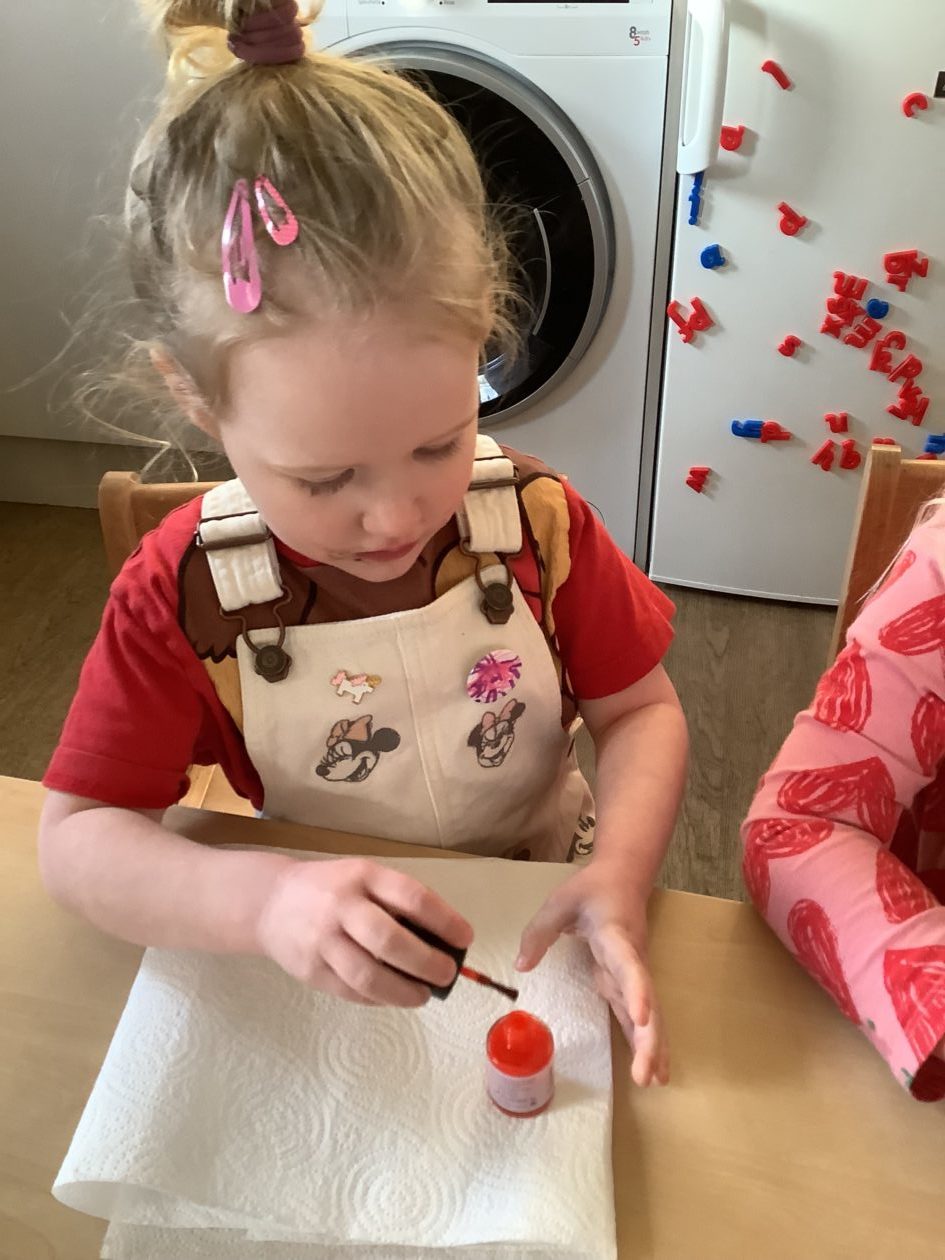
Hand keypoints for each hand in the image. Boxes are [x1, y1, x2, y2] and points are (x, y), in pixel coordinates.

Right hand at [256, 857, 472, 1006]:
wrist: (271, 902)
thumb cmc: (332, 889)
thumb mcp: (364, 877)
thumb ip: (396, 901)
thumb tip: (443, 939)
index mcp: (363, 876)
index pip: (412, 897)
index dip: (444, 920)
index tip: (465, 938)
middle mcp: (341, 906)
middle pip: (389, 940)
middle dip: (427, 962)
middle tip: (447, 974)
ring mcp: (322, 941)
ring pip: (368, 976)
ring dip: (404, 991)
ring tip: (424, 995)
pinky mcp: (310, 971)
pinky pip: (351, 992)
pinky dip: (379, 999)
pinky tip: (393, 996)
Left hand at [515, 863, 668, 1086]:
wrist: (623, 877)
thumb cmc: (591, 889)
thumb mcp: (559, 902)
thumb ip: (539, 932)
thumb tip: (521, 967)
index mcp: (616, 937)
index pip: (629, 967)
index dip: (637, 992)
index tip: (643, 1017)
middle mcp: (631, 959)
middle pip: (645, 1001)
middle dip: (649, 1037)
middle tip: (646, 1074)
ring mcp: (633, 973)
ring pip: (648, 1012)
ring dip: (651, 1046)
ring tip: (654, 1082)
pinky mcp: (627, 981)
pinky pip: (640, 1014)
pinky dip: (645, 1041)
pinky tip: (651, 1069)